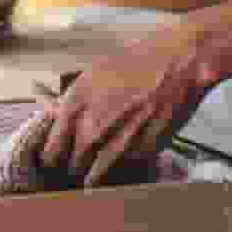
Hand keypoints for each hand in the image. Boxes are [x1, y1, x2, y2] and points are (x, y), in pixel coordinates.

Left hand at [38, 20, 212, 187]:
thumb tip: (56, 116)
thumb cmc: (140, 59)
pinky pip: (124, 168)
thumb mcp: (98, 73)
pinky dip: (124, 165)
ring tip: (103, 163)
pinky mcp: (143, 151)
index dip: (56, 155)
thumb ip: (77, 101)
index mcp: (75, 102)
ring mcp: (117, 141)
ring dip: (96, 171)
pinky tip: (130, 152)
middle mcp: (92, 125)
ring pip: (94, 174)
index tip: (61, 156)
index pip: (50, 150)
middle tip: (84, 159)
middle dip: (76, 164)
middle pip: (71, 164)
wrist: (181, 58)